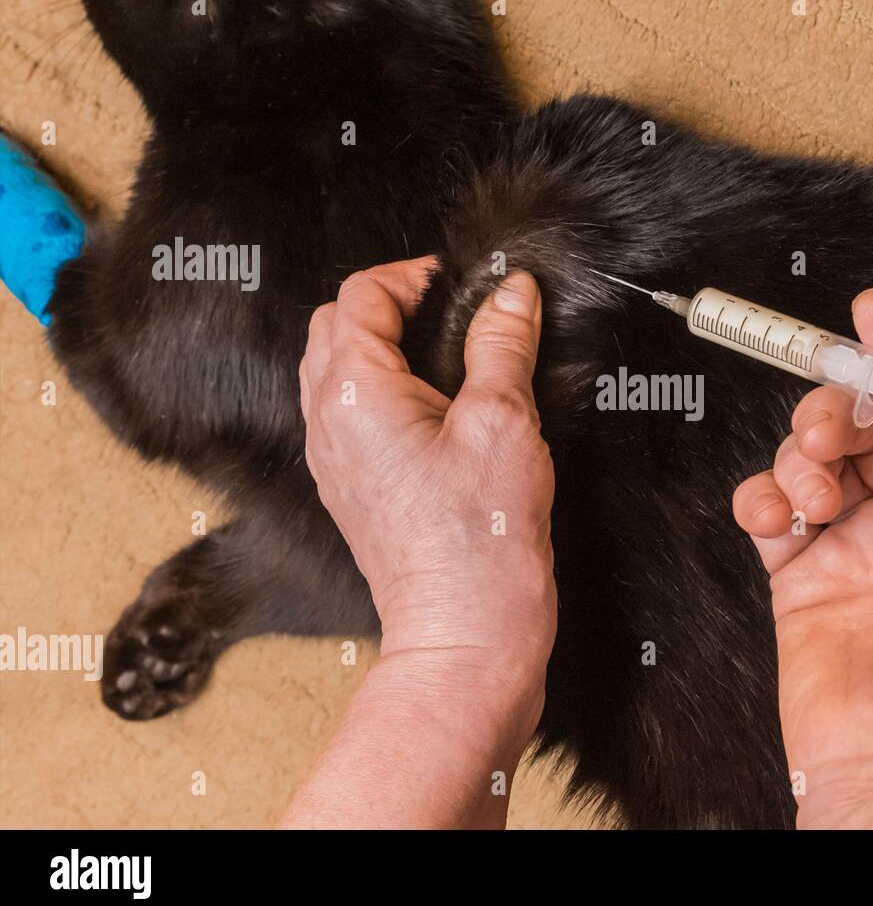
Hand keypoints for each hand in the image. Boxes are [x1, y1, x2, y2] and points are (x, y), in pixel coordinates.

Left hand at [299, 257, 554, 706]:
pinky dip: (381, 392)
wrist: (466, 630)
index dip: (412, 276)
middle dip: (388, 304)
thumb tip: (511, 291)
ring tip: (447, 357)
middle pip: (335, 328)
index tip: (463, 284)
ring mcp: (333, 460)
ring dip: (381, 347)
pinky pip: (349, 416)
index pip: (361, 296)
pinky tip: (436, 410)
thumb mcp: (504, 421)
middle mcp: (328, 423)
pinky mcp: (352, 490)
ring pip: (336, 372)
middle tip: (452, 312)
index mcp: (355, 394)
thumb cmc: (482, 537)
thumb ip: (502, 344)